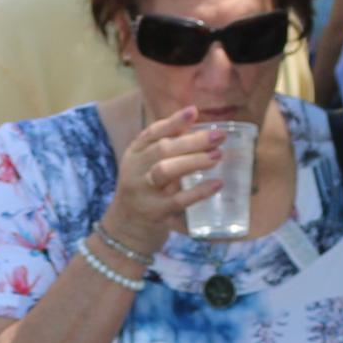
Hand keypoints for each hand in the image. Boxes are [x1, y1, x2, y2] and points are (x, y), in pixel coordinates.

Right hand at [104, 104, 225, 260]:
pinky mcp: (154, 213)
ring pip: (166, 170)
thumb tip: (198, 130)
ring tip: (217, 156)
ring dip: (193, 161)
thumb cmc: (143, 194)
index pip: (152, 133)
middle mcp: (134, 171)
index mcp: (134, 155)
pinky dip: (199, 191)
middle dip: (192, 141)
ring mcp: (143, 192)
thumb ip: (166, 152)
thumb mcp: (145, 169)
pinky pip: (178, 200)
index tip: (194, 111)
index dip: (173, 121)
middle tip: (218, 136)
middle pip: (162, 149)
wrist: (124, 232)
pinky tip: (216, 184)